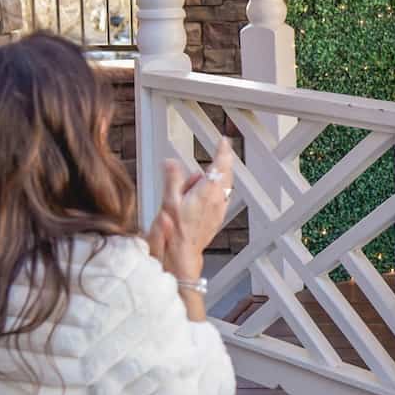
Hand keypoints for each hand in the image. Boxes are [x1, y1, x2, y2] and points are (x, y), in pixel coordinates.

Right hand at [149, 138, 235, 280]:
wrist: (183, 254)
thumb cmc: (175, 231)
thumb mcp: (168, 201)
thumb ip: (172, 179)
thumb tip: (171, 162)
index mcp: (208, 191)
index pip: (220, 165)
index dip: (223, 151)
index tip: (224, 141)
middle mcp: (218, 199)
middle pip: (226, 174)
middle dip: (222, 161)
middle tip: (219, 151)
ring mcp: (220, 209)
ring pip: (225, 185)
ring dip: (219, 175)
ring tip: (203, 175)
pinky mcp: (218, 217)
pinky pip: (222, 196)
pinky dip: (217, 188)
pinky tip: (205, 191)